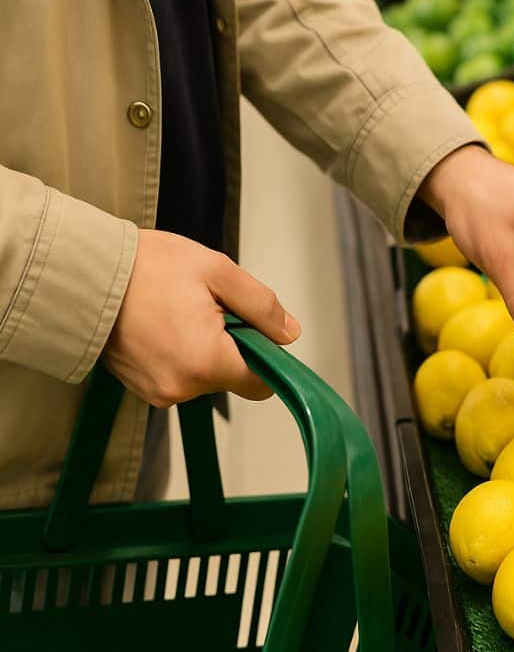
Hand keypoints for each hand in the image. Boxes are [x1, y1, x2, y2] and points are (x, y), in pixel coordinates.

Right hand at [102, 229, 301, 406]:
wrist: (79, 273)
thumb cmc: (145, 267)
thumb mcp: (217, 272)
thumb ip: (261, 306)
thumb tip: (288, 334)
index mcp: (206, 363)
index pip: (261, 384)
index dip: (266, 355)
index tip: (254, 328)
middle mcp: (182, 388)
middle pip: (231, 376)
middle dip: (230, 344)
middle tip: (205, 306)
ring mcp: (157, 391)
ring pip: (204, 374)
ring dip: (203, 347)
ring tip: (177, 311)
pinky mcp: (140, 387)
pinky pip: (178, 374)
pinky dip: (179, 352)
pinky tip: (161, 323)